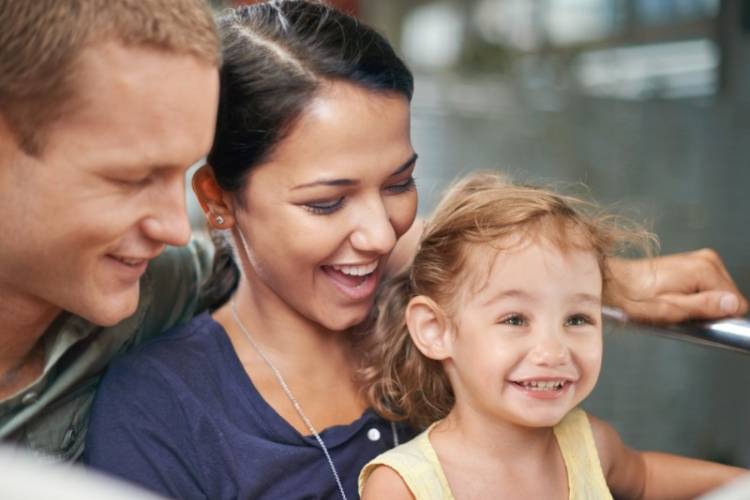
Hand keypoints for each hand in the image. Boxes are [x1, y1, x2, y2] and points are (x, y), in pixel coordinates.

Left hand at [607, 249, 748, 323]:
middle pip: (729, 297)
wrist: (614, 284)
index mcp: (704, 269)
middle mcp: (706, 260)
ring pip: (719, 294)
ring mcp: (700, 260)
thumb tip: (732, 305)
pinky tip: (676, 300)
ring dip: (701, 305)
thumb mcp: (671, 310)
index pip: (737, 303)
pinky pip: (708, 288)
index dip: (719, 317)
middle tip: (683, 314)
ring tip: (676, 307)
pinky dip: (695, 297)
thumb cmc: (635, 299)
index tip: (699, 321)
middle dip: (709, 310)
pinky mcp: (693, 264)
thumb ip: (704, 306)